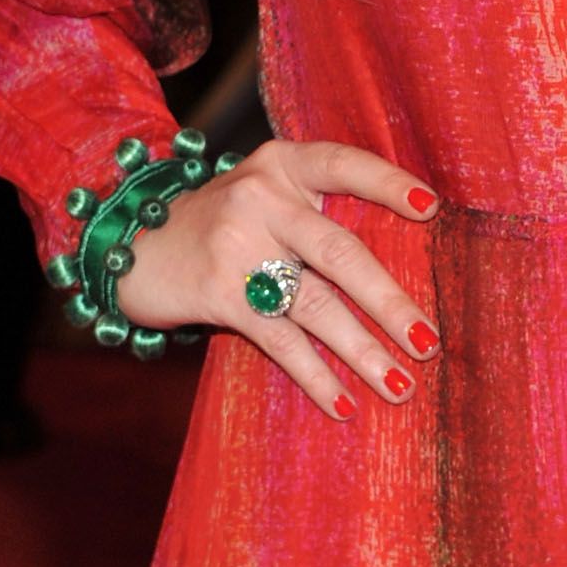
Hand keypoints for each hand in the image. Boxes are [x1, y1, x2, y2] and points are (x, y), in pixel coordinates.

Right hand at [116, 136, 439, 421]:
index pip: (344, 164)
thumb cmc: (224, 223)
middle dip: (390, 302)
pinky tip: (343, 403)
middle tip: (429, 342)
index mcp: (283, 164)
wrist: (134, 246)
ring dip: (362, 351)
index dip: (388, 184)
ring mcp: (238, 244)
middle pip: (340, 252)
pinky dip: (316, 375)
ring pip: (316, 304)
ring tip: (400, 385)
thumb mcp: (266, 194)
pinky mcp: (219, 292)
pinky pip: (281, 339)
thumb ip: (318, 210)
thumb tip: (404, 266)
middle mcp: (263, 196)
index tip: (431, 208)